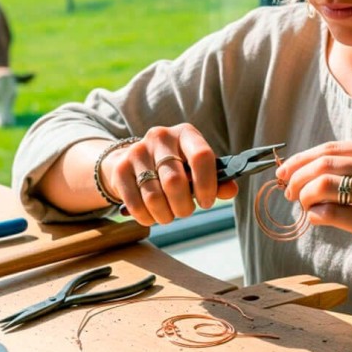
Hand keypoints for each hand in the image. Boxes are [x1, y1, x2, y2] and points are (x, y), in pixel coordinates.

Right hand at [99, 125, 237, 226]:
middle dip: (183, 207)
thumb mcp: (195, 168)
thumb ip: (217, 179)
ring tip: (168, 215)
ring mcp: (137, 151)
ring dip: (165, 215)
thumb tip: (231, 190)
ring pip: (154, 197)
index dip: (207, 184)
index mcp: (185, 134)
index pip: (201, 156)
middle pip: (175, 182)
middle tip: (184, 211)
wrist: (132, 160)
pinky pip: (136, 204)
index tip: (206, 202)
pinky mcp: (120, 169)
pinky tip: (152, 216)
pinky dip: (147, 217)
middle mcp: (160, 137)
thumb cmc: (174, 166)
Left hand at [275, 140, 351, 275]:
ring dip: (304, 196)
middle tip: (288, 192)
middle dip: (296, 177)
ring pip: (323, 185)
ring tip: (303, 205)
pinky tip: (318, 219)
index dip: (300, 159)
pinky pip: (331, 213)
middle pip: (323, 163)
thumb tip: (301, 172)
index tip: (284, 172)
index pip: (330, 148)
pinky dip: (316, 215)